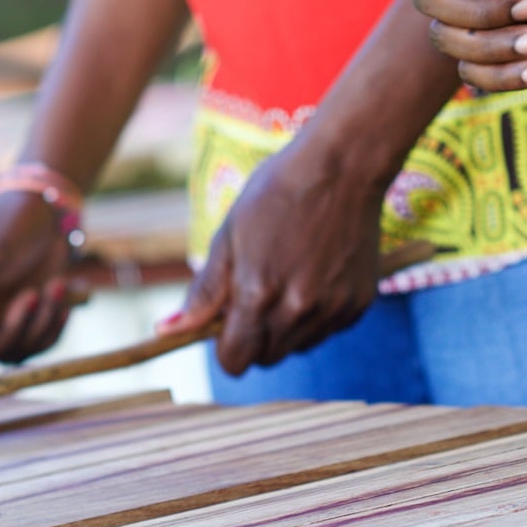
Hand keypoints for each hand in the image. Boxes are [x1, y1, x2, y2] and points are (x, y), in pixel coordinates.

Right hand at [0, 192, 77, 368]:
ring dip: (35, 325)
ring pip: (7, 354)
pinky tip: (60, 293)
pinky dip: (51, 325)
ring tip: (50, 286)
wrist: (48, 210)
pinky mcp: (20, 322)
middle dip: (8, 333)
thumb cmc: (4, 224)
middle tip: (30, 295)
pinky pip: (35, 346)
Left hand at [159, 136, 387, 375]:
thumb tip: (168, 330)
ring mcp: (332, 309)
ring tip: (291, 277)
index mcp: (258, 295)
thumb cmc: (279, 191)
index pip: (234, 361)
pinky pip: (328, 329)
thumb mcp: (229, 235)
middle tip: (260, 291)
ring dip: (288, 327)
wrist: (343, 166)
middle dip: (256, 336)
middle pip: (267, 358)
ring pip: (299, 347)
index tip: (229, 323)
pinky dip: (318, 314)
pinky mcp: (358, 304)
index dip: (226, 346)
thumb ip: (203, 291)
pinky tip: (318, 273)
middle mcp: (297, 311)